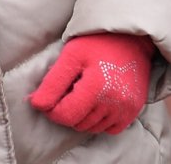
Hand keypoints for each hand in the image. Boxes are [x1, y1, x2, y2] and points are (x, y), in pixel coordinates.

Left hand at [29, 33, 153, 135]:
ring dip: (81, 116)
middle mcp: (115, 102)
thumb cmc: (95, 44)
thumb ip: (53, 82)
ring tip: (82, 93)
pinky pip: (110, 129)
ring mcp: (127, 109)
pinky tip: (95, 102)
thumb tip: (37, 104)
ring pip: (92, 128)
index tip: (47, 99)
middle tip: (67, 91)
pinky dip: (99, 121)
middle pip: (78, 123)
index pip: (66, 115)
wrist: (129, 40)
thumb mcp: (70, 56)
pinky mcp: (133, 111)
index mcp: (97, 87)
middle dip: (66, 111)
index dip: (51, 110)